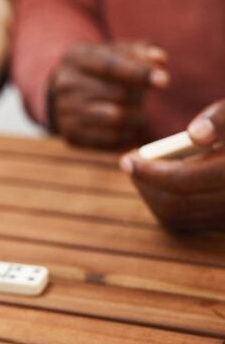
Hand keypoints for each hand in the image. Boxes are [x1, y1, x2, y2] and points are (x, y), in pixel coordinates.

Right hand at [50, 41, 168, 147]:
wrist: (65, 93)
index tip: (164, 80)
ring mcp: (65, 112)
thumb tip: (159, 61)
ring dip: (136, 114)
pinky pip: (111, 138)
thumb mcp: (114, 51)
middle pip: (117, 93)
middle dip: (139, 94)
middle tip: (141, 93)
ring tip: (136, 108)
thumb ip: (139, 51)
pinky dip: (127, 131)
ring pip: (116, 118)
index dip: (139, 73)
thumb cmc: (99, 68)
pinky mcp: (72, 135)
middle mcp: (65, 85)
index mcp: (75, 58)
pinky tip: (125, 122)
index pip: (110, 66)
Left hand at [120, 100, 224, 231]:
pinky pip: (184, 221)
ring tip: (144, 169)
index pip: (183, 180)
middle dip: (145, 184)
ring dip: (151, 194)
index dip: (149, 171)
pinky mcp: (221, 223)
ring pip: (176, 217)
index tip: (127, 158)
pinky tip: (160, 181)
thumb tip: (196, 135)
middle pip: (174, 204)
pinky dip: (165, 202)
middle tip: (130, 164)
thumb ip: (220, 119)